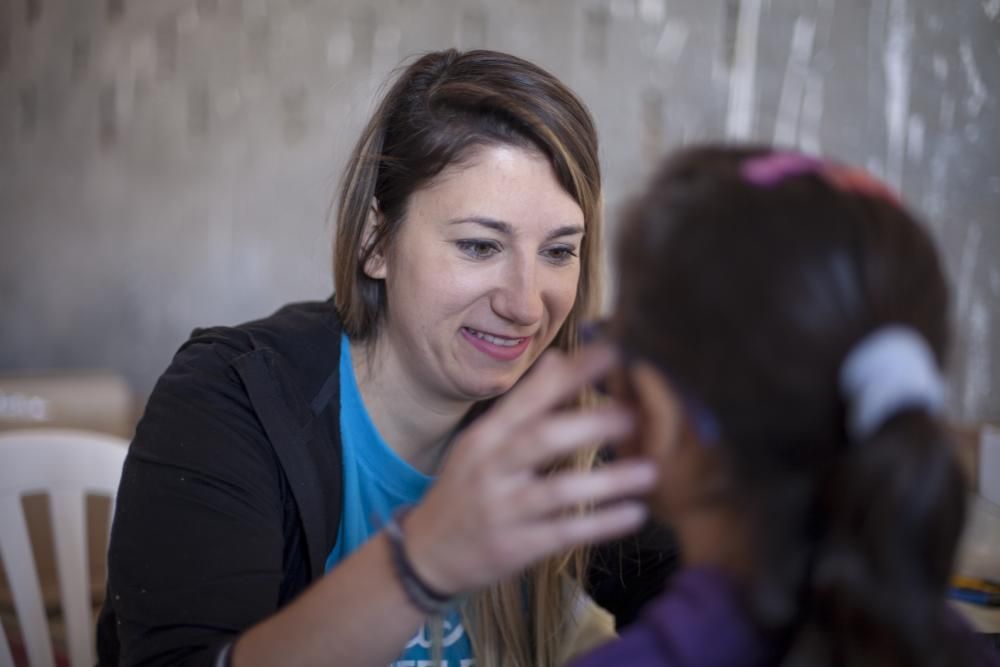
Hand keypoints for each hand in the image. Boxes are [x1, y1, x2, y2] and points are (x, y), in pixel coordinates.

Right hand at [403, 344, 657, 595]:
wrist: (429, 553)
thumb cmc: (466, 489)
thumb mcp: (481, 443)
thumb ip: (522, 405)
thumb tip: (558, 358)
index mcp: (485, 438)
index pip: (529, 399)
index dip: (570, 376)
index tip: (611, 354)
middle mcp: (491, 469)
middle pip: (541, 439)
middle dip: (589, 424)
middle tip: (633, 414)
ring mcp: (503, 510)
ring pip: (558, 490)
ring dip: (607, 480)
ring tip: (650, 471)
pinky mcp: (516, 547)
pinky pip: (565, 533)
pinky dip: (601, 524)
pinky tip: (635, 514)